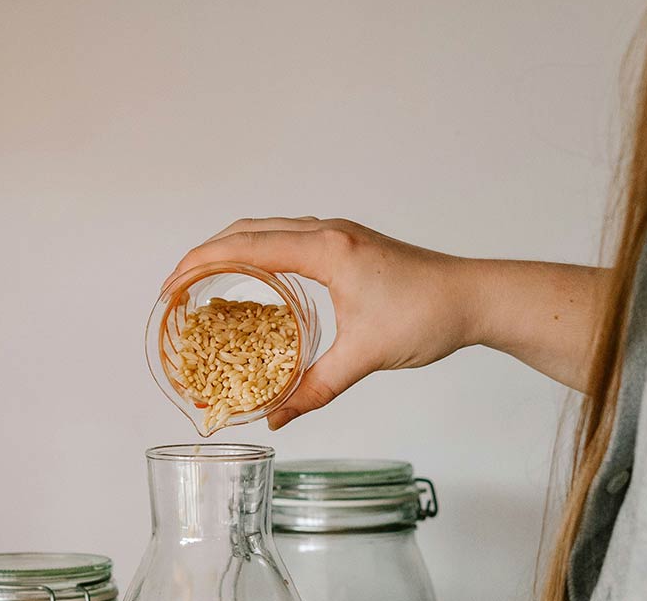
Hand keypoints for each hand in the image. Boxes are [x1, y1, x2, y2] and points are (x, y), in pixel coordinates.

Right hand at [164, 217, 485, 429]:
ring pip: (268, 230)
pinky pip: (288, 239)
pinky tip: (256, 281)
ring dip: (232, 249)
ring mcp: (338, 235)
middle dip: (206, 254)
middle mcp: (327, 233)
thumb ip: (316, 387)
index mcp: (325, 250)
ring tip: (204, 280)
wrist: (474, 296)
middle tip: (177, 286)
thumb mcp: (365, 356)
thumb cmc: (427, 315)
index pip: (246, 247)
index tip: (172, 286)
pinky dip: (259, 252)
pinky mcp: (348, 244)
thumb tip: (277, 416)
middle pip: (248, 230)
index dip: (201, 264)